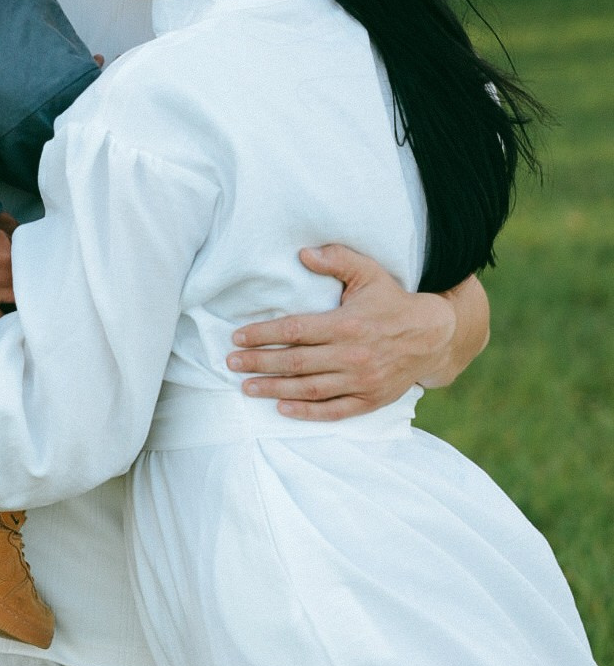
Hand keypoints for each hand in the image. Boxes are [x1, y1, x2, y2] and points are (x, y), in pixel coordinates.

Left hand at [226, 245, 466, 421]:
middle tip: (231, 363)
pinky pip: (334, 411)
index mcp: (347, 324)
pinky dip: (307, 413)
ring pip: (309, 389)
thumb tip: (302, 253)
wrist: (434, 336)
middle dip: (260, 363)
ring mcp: (361, 381)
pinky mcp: (370, 400)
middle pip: (296, 362)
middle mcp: (352, 355)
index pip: (295, 330)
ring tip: (247, 387)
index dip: (264, 334)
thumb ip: (336, 260)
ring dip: (275, 389)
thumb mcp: (368, 272)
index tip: (238, 337)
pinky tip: (282, 408)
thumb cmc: (393, 302)